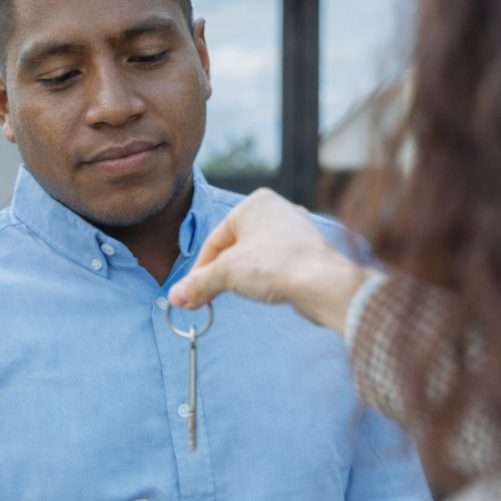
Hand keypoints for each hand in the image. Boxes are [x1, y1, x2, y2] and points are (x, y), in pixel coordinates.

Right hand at [168, 188, 377, 334]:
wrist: (323, 284)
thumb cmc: (276, 266)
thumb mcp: (226, 274)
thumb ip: (198, 283)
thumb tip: (176, 297)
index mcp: (256, 203)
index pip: (216, 239)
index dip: (200, 270)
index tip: (191, 292)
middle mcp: (278, 210)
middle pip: (235, 247)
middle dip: (221, 273)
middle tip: (209, 297)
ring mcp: (296, 231)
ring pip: (256, 256)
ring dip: (243, 277)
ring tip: (240, 294)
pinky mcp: (308, 252)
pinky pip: (276, 264)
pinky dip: (265, 278)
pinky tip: (265, 292)